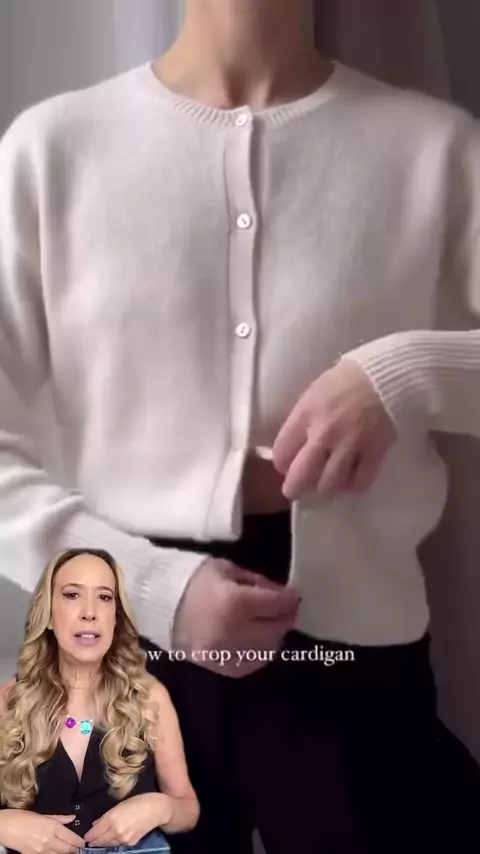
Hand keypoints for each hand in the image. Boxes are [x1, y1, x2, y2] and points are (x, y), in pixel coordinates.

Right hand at [0, 810, 83, 853]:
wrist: (6, 828)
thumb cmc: (22, 817)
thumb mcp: (42, 814)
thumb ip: (59, 818)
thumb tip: (72, 817)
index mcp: (52, 827)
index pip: (71, 838)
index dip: (79, 842)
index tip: (83, 843)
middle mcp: (49, 840)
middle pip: (67, 849)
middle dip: (74, 850)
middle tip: (79, 849)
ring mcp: (41, 851)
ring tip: (69, 851)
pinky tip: (55, 853)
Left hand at [83, 793, 170, 847]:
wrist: (157, 809)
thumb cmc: (139, 801)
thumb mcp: (120, 804)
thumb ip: (107, 815)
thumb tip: (96, 823)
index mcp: (112, 818)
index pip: (96, 831)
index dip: (89, 835)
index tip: (85, 837)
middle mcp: (116, 830)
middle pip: (100, 840)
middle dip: (94, 842)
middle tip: (89, 842)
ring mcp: (124, 839)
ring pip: (108, 844)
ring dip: (102, 844)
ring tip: (97, 843)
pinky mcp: (131, 843)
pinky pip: (118, 845)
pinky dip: (112, 844)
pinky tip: (110, 841)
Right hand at [173, 558, 300, 677]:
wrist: (156, 603)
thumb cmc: (193, 580)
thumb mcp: (227, 570)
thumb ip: (257, 583)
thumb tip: (282, 594)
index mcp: (235, 602)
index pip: (278, 605)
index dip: (290, 600)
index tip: (294, 596)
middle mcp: (233, 631)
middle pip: (276, 629)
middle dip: (284, 618)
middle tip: (284, 610)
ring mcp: (224, 653)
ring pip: (266, 651)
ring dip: (273, 637)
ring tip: (269, 624)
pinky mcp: (215, 666)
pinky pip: (248, 666)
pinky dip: (257, 654)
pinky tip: (254, 641)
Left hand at [273, 358, 396, 500]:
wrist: (385, 375)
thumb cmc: (345, 380)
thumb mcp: (313, 393)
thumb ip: (302, 420)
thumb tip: (294, 446)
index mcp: (306, 414)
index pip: (281, 452)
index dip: (281, 463)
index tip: (285, 465)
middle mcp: (324, 433)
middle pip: (300, 475)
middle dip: (294, 488)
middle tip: (296, 490)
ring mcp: (350, 445)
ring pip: (329, 484)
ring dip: (324, 488)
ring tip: (325, 485)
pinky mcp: (374, 452)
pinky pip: (360, 482)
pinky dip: (353, 485)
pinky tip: (351, 480)